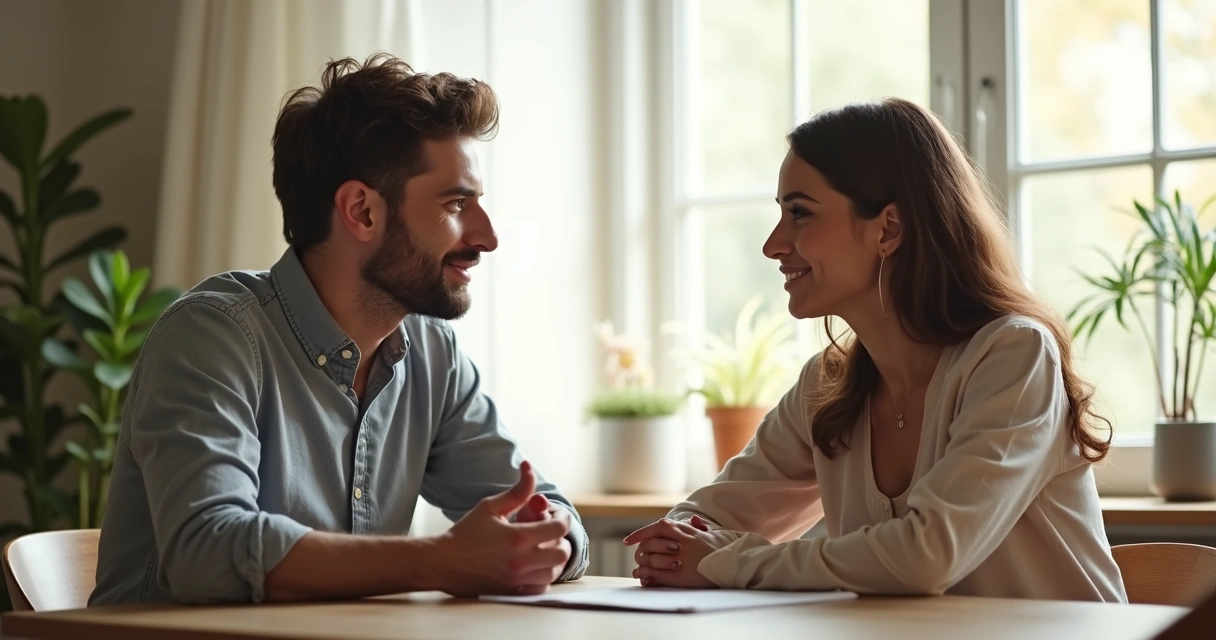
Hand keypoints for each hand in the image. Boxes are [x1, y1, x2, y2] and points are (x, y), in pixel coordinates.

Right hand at [435, 461, 571, 596]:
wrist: (443, 562)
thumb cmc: (466, 532)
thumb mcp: (490, 506)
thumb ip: (517, 491)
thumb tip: (529, 467)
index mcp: (518, 537)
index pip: (559, 528)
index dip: (563, 518)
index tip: (558, 515)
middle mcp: (521, 561)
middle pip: (562, 553)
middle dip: (561, 540)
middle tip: (552, 534)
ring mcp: (517, 579)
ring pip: (553, 572)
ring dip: (554, 559)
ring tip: (544, 549)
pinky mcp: (512, 592)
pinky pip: (540, 588)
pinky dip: (543, 577)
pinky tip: (534, 566)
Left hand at [622, 516, 723, 588]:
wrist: (735, 564)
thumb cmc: (724, 549)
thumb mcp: (713, 534)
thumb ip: (699, 527)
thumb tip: (693, 519)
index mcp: (687, 531)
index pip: (658, 527)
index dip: (641, 533)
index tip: (629, 541)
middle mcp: (682, 543)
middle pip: (651, 543)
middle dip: (641, 551)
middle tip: (637, 556)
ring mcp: (681, 559)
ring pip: (651, 559)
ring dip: (642, 565)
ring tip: (637, 570)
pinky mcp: (681, 576)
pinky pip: (657, 575)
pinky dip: (647, 577)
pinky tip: (644, 579)